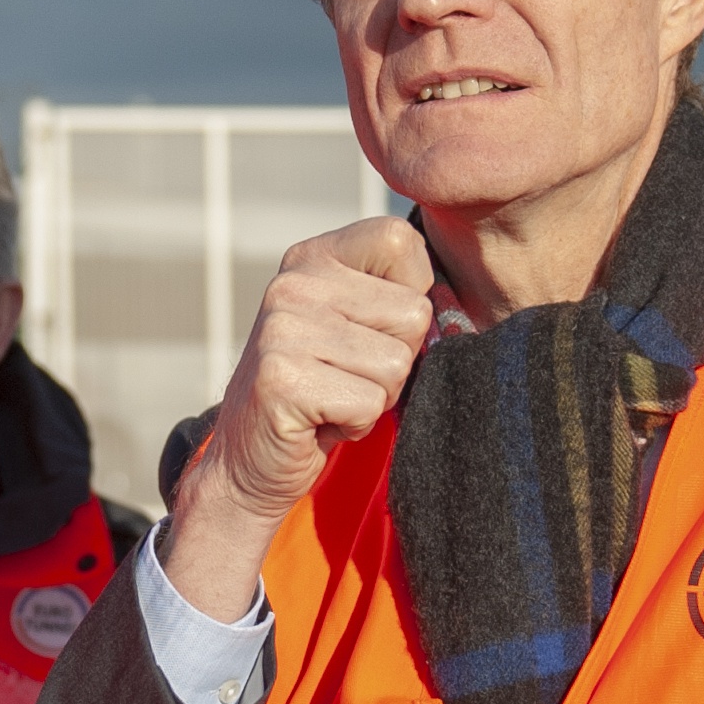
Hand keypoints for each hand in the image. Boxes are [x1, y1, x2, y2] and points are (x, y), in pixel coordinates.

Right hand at [161, 217, 435, 619]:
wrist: (249, 461)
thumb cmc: (322, 391)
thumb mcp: (356, 327)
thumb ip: (398, 302)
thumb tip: (455, 317)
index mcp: (312, 258)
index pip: (402, 242)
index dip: (408, 296)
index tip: (368, 329)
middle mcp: (293, 283)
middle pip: (412, 314)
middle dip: (395, 360)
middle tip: (346, 376)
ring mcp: (283, 329)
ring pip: (396, 364)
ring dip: (375, 397)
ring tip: (332, 398)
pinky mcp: (283, 379)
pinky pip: (369, 403)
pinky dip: (355, 424)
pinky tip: (319, 420)